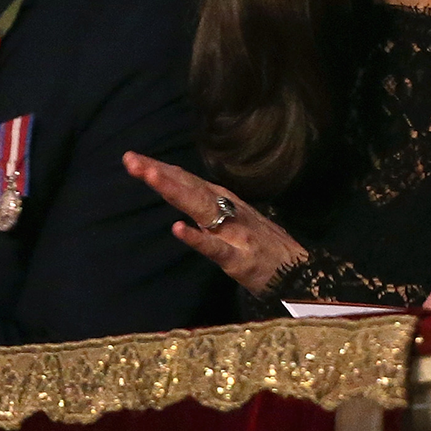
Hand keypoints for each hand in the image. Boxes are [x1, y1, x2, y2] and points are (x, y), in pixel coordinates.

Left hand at [122, 151, 306, 293]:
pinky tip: (178, 229)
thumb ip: (209, 203)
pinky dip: (197, 238)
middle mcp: (227, 208)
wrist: (299, 272)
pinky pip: (214, 248)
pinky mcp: (239, 259)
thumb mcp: (234, 216)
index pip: (186, 180)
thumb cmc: (263, 244)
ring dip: (175, 191)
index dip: (160, 169)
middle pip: (188, 188)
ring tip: (151, 177)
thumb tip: (178, 186)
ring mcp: (233, 232)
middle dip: (159, 174)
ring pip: (200, 208)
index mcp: (223, 200)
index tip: (133, 158)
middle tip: (131, 159)